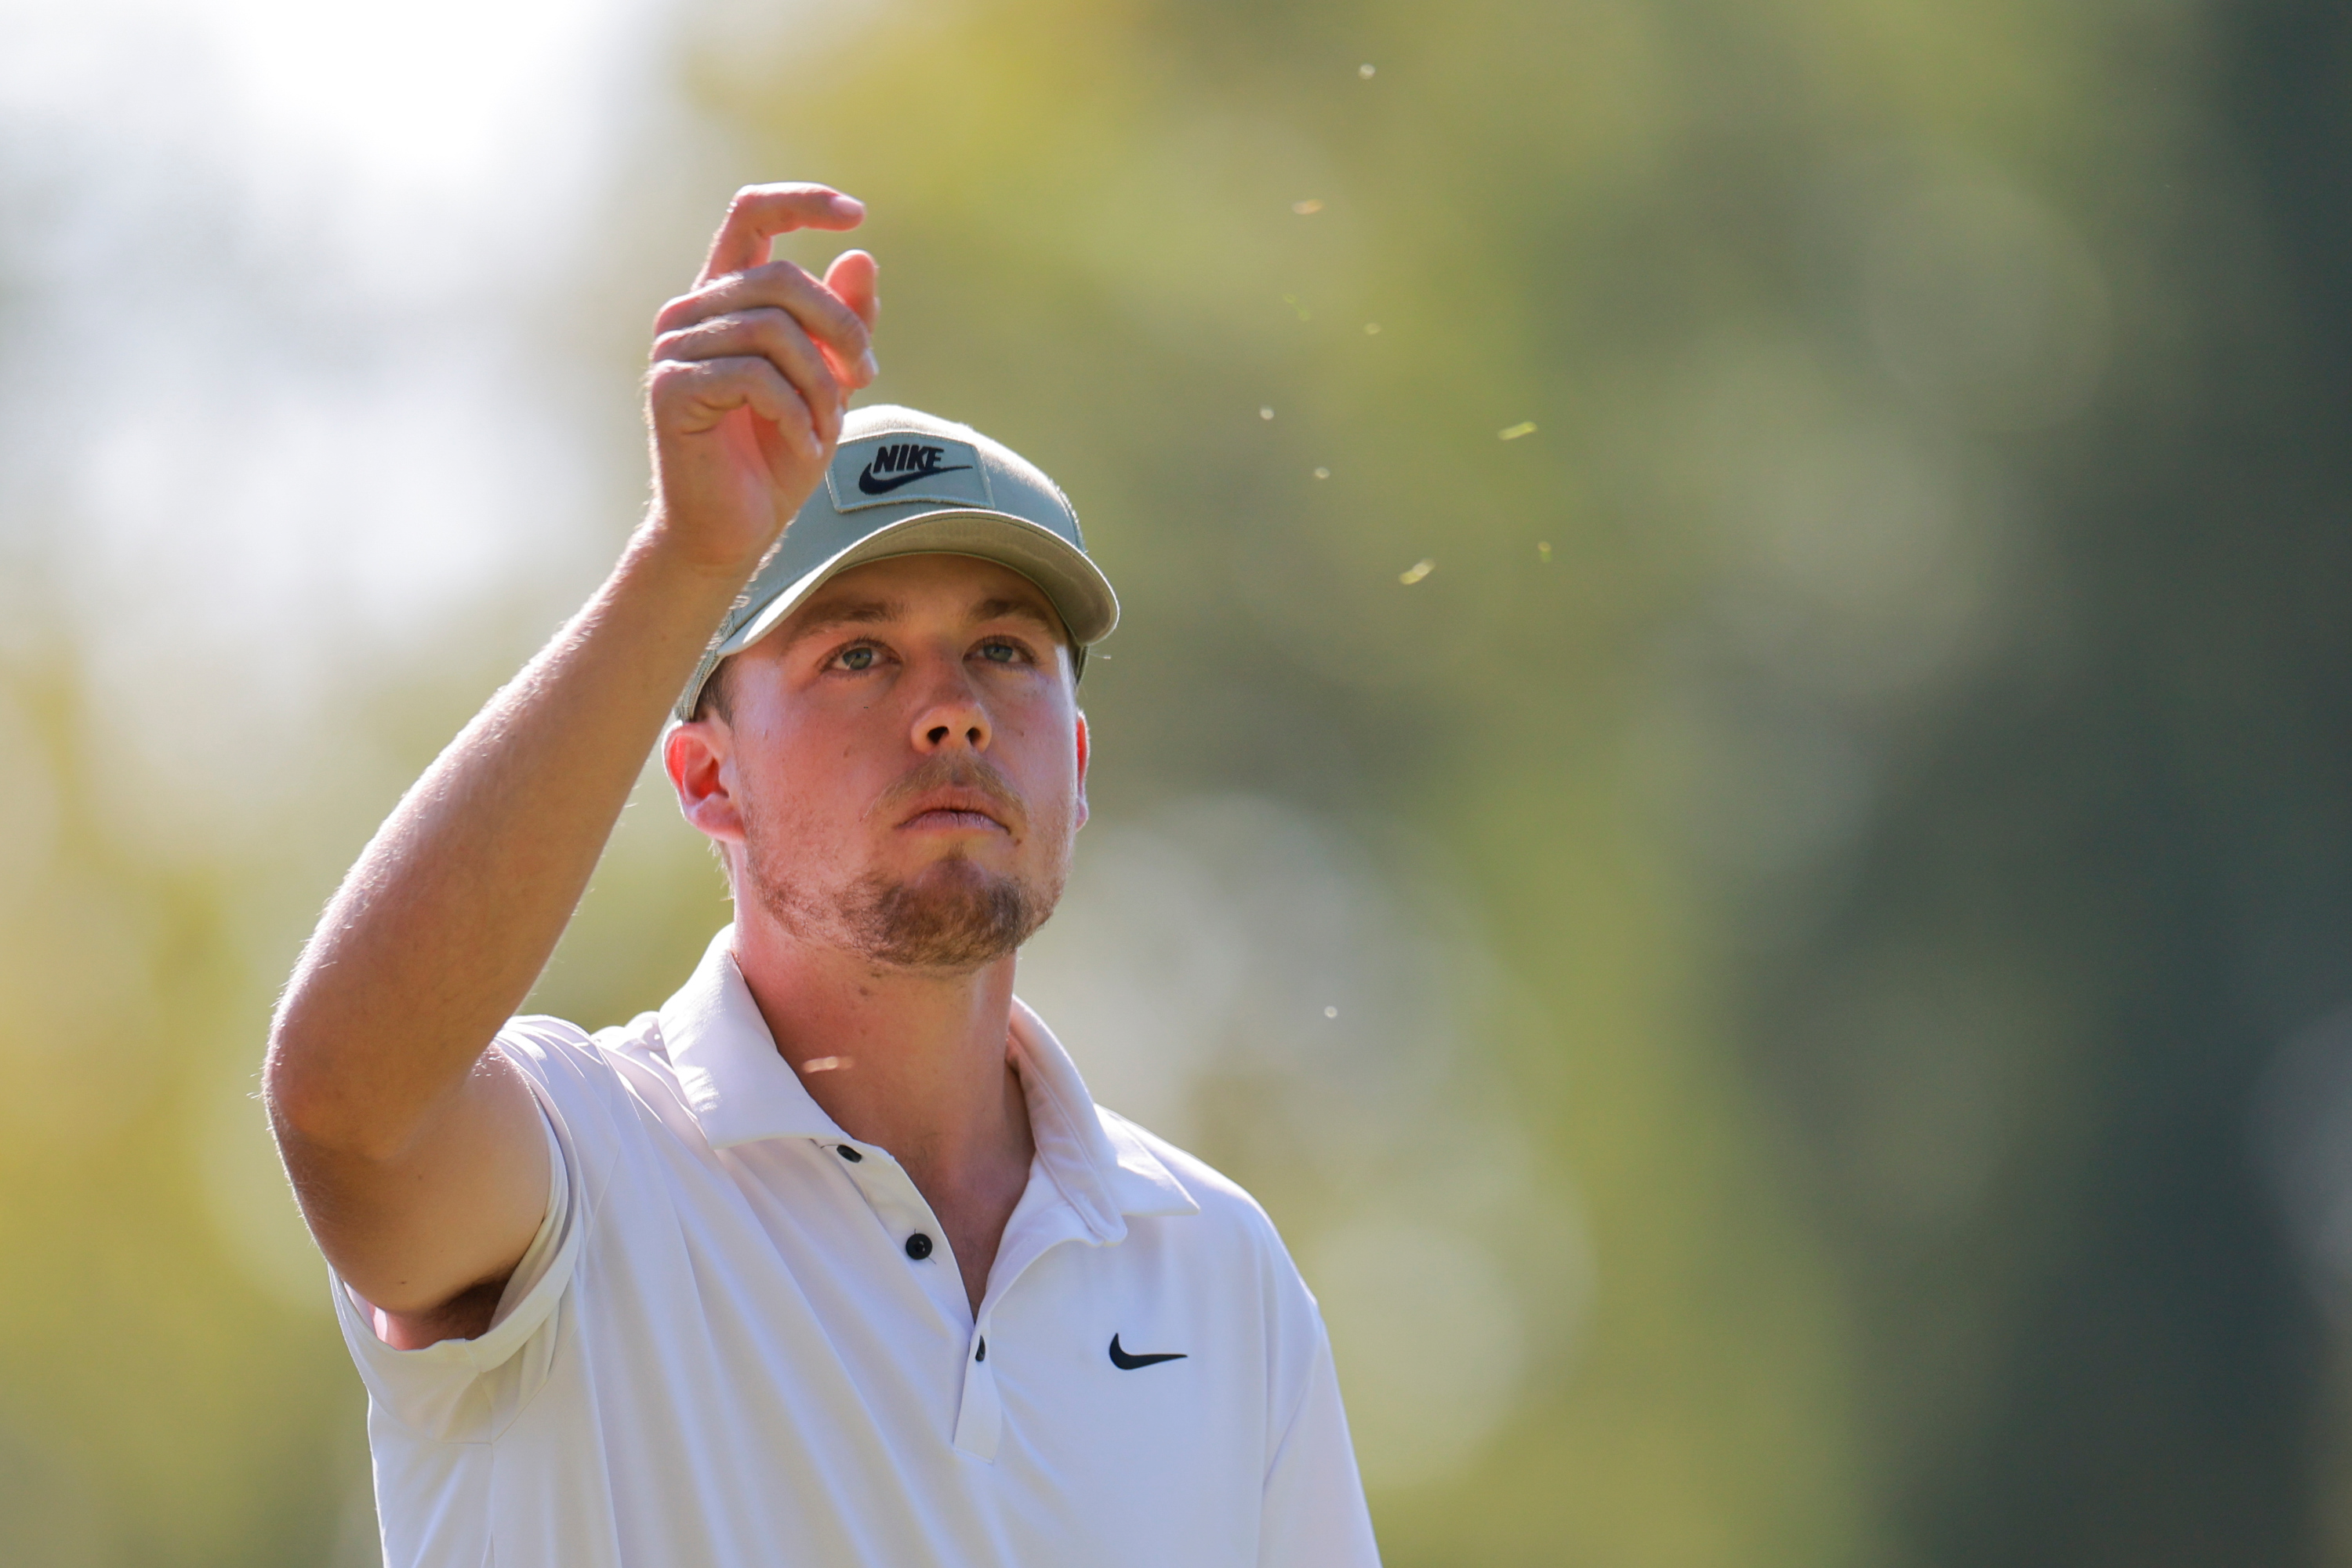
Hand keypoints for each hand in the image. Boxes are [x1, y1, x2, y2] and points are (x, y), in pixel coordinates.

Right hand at [645, 183, 881, 573]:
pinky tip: (800, 445)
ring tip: (823, 428)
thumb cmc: (777, 453)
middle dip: (840, 329)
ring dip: (819, 386)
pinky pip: (754, 378)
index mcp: (726, 297)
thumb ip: (843, 323)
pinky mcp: (672, 389)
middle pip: (783, 280)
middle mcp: (692, 312)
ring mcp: (675, 348)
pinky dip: (794, 414)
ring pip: (773, 331)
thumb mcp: (827, 382)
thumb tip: (860, 256)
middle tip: (866, 377)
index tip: (857, 213)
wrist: (734, 529)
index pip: (753, 216)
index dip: (802, 203)